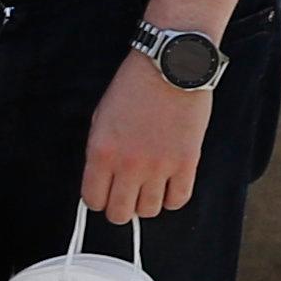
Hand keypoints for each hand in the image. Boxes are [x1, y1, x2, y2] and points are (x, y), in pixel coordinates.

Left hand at [79, 56, 211, 223]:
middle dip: (120, 208)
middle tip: (127, 195)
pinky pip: (179, 200)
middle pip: (119, 214)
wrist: (171, 67)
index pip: (92, 200)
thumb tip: (101, 181)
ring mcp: (159, 166)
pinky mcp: (187, 163)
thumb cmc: (134, 87)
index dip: (98, 200)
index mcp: (101, 152)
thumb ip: (100, 153)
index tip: (105, 193)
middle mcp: (128, 165)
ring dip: (147, 202)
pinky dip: (172, 198)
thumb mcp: (101, 118)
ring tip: (149, 187)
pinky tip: (169, 185)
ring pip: (149, 211)